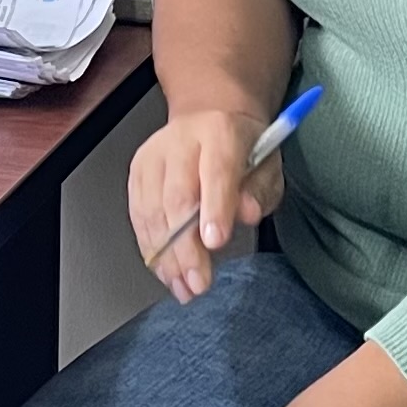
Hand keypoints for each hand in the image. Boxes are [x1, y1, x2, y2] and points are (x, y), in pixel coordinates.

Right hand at [131, 106, 279, 302]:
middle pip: (177, 196)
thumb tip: (247, 212)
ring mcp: (153, 156)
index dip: (215, 208)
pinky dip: (152, 249)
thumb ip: (260, 190)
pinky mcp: (137, 173)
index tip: (215, 242)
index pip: (216, 171)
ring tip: (183, 287)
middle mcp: (180, 141)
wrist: (210, 119)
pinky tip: (167, 272)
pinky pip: (138, 216)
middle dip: (186, 246)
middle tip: (198, 282)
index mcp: (220, 132)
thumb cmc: (244, 150)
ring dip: (167, 256)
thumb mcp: (268, 166)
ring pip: (152, 210)